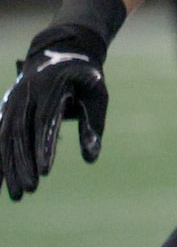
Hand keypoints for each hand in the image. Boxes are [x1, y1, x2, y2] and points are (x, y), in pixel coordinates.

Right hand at [1, 22, 110, 201]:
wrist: (61, 50)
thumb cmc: (85, 77)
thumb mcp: (96, 94)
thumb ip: (92, 125)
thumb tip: (91, 158)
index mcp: (50, 88)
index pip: (44, 122)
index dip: (43, 147)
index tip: (45, 172)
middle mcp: (26, 95)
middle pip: (20, 133)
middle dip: (22, 164)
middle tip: (29, 191)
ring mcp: (13, 101)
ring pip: (5, 137)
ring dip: (7, 167)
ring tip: (15, 195)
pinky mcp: (7, 108)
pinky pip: (0, 135)